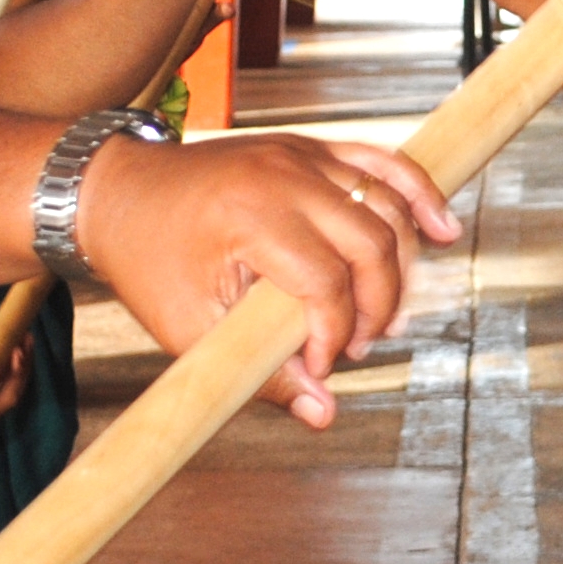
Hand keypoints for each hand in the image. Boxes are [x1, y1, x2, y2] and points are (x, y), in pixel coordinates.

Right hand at [0, 344, 26, 422]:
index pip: (8, 399)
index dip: (18, 375)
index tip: (20, 351)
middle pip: (12, 392)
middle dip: (22, 366)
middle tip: (26, 339)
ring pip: (8, 385)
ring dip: (17, 363)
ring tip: (23, 338)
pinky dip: (6, 364)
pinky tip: (10, 347)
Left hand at [74, 131, 460, 424]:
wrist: (118, 192)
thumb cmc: (149, 262)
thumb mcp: (189, 329)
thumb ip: (260, 373)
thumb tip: (325, 415)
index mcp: (251, 215)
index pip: (328, 281)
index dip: (336, 334)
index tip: (323, 366)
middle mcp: (285, 174)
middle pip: (372, 243)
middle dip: (377, 307)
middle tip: (356, 347)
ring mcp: (303, 153)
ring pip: (387, 206)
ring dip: (402, 266)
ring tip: (384, 318)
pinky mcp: (312, 148)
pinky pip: (382, 165)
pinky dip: (418, 196)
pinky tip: (444, 230)